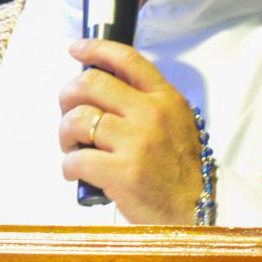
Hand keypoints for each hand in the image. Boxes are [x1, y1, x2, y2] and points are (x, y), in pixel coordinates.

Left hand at [58, 38, 202, 224]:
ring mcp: (136, 143)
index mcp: (165, 100)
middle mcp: (151, 115)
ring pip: (78, 119)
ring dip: (64, 133)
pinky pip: (76, 158)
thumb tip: (107, 86)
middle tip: (67, 111)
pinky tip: (75, 171)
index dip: (95, 48)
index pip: (127, 60)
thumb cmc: (182, 172)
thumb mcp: (177, 124)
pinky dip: (68, 165)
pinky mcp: (122, 172)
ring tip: (71, 146)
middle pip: (91, 83)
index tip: (76, 48)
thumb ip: (148, 103)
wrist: (197, 213)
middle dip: (68, 95)